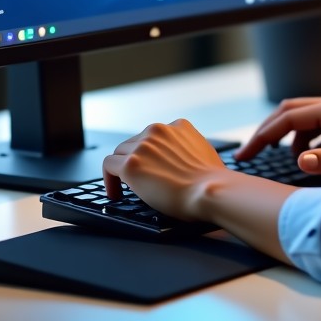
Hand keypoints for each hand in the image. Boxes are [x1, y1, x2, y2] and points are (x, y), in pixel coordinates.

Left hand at [102, 118, 224, 218]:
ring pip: (119, 152)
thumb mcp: (204, 151)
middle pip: (133, 142)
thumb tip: (181, 159)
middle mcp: (158, 130)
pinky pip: (109, 166)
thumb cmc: (212, 179)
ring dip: (121, 169)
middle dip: (134, 160)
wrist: (210, 190)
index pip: (153, 136)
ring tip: (124, 188)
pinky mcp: (131, 164)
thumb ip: (188, 148)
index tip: (150, 167)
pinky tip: (116, 194)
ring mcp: (143, 146)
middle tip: (137, 180)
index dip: (149, 153)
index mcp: (178, 126)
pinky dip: (109, 180)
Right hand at [236, 94, 320, 178]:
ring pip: (301, 122)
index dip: (262, 136)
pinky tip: (306, 162)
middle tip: (248, 154)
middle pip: (289, 112)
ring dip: (287, 140)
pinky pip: (315, 133)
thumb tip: (300, 161)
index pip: (287, 118)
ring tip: (280, 163)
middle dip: (267, 132)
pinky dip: (304, 145)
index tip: (244, 155)